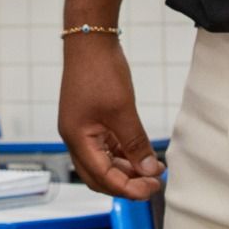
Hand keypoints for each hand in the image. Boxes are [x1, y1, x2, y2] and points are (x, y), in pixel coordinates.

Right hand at [59, 33, 161, 198]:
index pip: (103, 177)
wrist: (90, 40)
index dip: (128, 188)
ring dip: (125, 170)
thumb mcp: (123, 110)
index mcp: (77, 139)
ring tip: (152, 169)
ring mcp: (81, 130)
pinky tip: (141, 155)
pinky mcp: (89, 121)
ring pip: (102, 163)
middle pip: (99, 177)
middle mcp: (75, 138)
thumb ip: (136, 143)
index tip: (153, 187)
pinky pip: (105, 148)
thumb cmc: (100, 71)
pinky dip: (122, 155)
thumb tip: (150, 170)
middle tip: (153, 184)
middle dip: (125, 184)